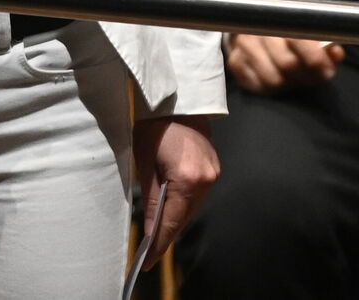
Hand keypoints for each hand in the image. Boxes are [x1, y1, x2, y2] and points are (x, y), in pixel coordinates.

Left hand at [133, 116, 219, 260]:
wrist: (177, 98)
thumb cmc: (154, 126)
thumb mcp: (144, 162)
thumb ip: (152, 198)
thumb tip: (152, 229)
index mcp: (188, 178)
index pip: (172, 221)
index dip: (159, 244)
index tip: (148, 260)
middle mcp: (206, 180)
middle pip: (184, 217)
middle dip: (167, 233)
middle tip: (150, 250)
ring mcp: (213, 174)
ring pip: (191, 207)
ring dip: (175, 218)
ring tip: (158, 233)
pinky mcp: (214, 168)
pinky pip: (197, 194)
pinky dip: (183, 203)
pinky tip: (171, 209)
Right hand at [226, 33, 341, 93]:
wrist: (253, 26)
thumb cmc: (287, 34)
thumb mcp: (309, 35)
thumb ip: (326, 45)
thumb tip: (336, 54)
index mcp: (279, 18)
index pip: (299, 40)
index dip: (315, 59)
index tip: (326, 70)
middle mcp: (258, 30)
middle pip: (287, 64)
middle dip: (304, 76)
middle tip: (309, 76)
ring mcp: (244, 47)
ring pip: (273, 79)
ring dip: (287, 83)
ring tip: (291, 76)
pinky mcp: (235, 63)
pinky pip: (258, 86)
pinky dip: (270, 87)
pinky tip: (274, 76)